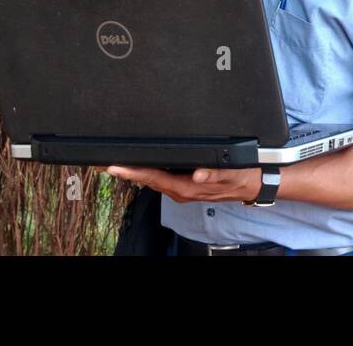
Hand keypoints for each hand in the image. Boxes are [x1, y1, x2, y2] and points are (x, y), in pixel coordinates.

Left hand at [99, 165, 263, 202]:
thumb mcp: (231, 173)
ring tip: (112, 162)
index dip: (133, 171)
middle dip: (124, 170)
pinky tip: (135, 165)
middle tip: (101, 161)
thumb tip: (197, 175)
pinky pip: (158, 178)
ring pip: (150, 179)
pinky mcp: (181, 184)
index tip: (114, 166)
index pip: (154, 177)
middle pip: (146, 178)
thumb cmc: (241, 176)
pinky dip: (144, 171)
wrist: (251, 184)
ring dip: (131, 171)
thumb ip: (213, 175)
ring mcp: (179, 188)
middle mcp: (179, 190)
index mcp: (187, 187)